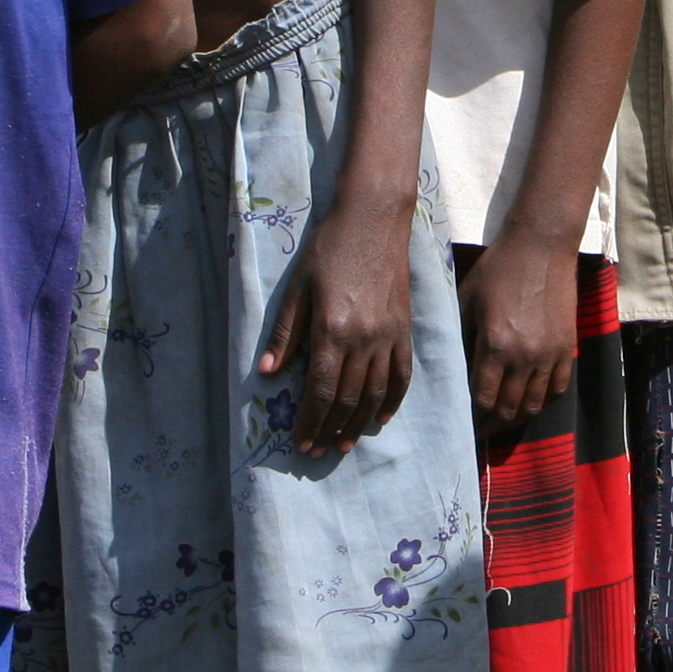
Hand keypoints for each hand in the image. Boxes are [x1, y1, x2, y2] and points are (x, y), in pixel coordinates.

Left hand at [260, 198, 417, 455]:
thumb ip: (286, 332)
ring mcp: (389, 335)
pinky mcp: (405, 328)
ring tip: (344, 444)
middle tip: (318, 452)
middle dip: (330, 429)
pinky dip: (393, 400)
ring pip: (375, 392)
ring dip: (358, 423)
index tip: (301, 443)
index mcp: (333, 329)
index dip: (310, 421)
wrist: (373, 219)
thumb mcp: (298, 286)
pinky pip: (402, 373)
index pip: (321, 390)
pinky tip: (382, 417)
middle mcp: (364, 338)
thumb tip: (267, 372)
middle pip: (348, 398)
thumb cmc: (329, 248)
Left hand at [461, 226, 577, 429]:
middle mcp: (524, 355)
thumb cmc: (498, 269)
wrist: (541, 246)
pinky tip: (531, 404)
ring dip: (517, 418)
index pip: (482, 398)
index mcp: (495, 345)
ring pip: (534, 404)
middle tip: (480, 431)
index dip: (472, 417)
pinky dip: (544, 402)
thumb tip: (456, 371)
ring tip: (503, 422)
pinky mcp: (567, 346)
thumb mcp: (467, 300)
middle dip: (492, 425)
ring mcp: (549, 353)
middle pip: (508, 408)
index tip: (464, 424)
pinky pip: (558, 388)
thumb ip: (461, 337)